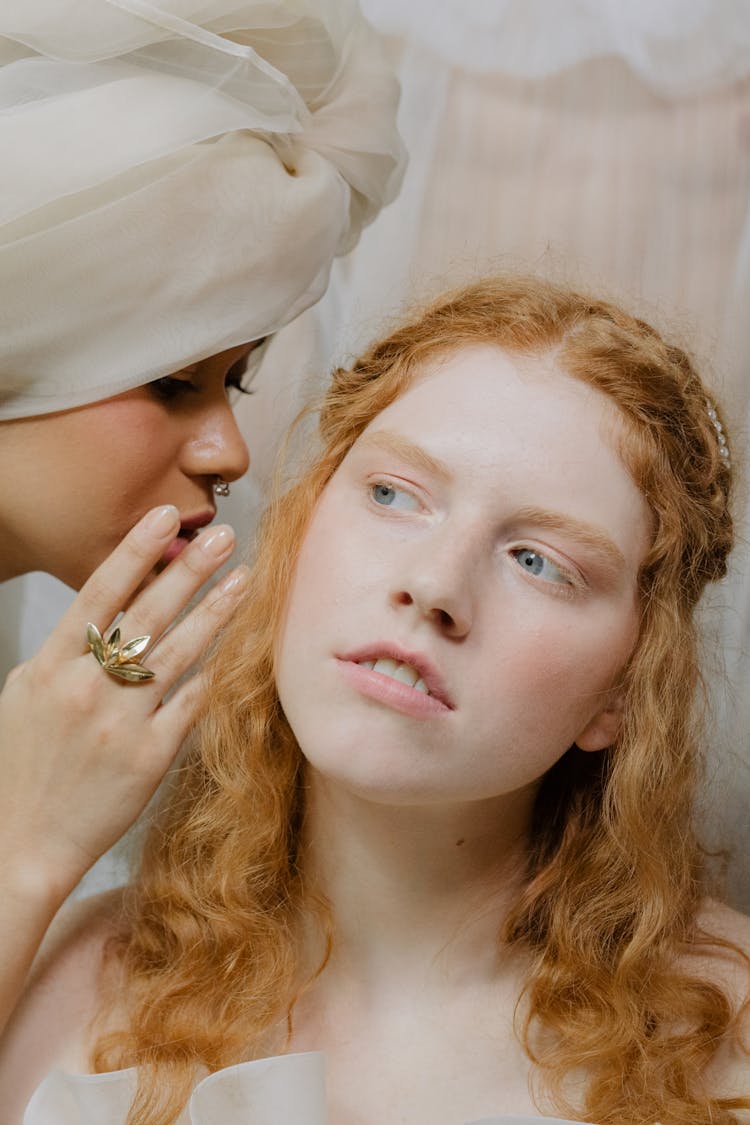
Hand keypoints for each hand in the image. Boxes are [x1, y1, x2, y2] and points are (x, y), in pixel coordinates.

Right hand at [0, 504, 248, 903]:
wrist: (19, 842)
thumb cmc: (22, 765)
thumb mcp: (28, 695)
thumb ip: (67, 652)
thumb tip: (112, 607)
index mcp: (49, 666)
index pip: (98, 593)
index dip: (135, 550)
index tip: (166, 515)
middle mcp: (85, 688)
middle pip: (147, 614)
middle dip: (189, 569)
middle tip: (224, 536)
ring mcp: (121, 723)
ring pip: (181, 652)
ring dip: (217, 611)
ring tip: (246, 580)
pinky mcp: (150, 757)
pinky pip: (194, 703)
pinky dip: (218, 673)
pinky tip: (243, 647)